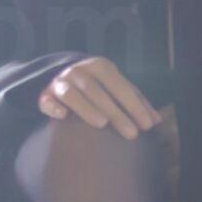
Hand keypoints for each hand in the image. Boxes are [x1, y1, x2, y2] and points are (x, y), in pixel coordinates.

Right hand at [37, 56, 163, 137]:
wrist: (61, 78)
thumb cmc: (97, 87)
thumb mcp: (116, 87)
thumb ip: (136, 101)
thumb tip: (157, 120)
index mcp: (100, 67)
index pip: (120, 86)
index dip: (134, 105)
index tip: (147, 126)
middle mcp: (79, 71)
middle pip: (98, 92)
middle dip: (117, 113)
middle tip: (132, 134)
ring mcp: (61, 82)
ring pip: (73, 94)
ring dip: (87, 108)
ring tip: (102, 124)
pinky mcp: (44, 95)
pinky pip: (47, 101)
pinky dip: (54, 107)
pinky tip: (62, 117)